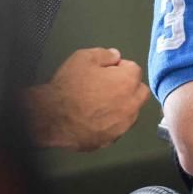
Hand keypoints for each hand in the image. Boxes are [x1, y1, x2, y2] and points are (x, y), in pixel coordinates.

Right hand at [27, 47, 150, 149]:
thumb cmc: (68, 87)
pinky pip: (117, 128)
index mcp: (128, 81)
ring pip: (131, 112)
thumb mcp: (84, 58)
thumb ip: (104, 54)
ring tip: (101, 103)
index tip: (107, 70)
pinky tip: (95, 119)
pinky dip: (111, 123)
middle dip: (129, 87)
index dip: (119, 68)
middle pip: (140, 92)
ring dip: (123, 106)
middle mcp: (131, 104)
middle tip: (110, 86)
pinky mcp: (112, 139)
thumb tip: (115, 56)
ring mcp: (123, 125)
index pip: (134, 69)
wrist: (52, 117)